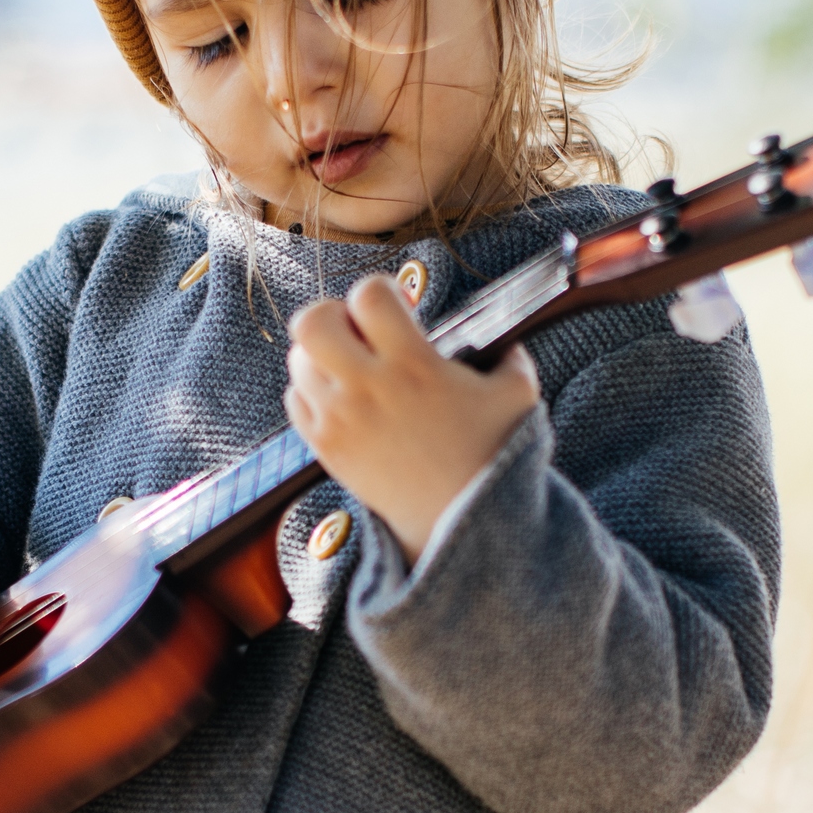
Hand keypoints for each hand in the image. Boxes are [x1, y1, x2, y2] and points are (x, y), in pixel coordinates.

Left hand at [286, 273, 540, 566]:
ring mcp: (340, 420)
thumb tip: (502, 338)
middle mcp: (368, 388)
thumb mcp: (517, 394)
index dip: (382, 291)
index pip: (368, 295)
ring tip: (354, 370)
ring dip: (322, 355)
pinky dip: (311, 392)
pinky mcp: (325, 448)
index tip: (400, 310)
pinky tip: (345, 400)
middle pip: (311, 322)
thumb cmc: (490, 454)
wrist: (459, 521)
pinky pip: (294, 400)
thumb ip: (510, 354)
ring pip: (298, 361)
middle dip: (332, 314)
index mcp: (414, 364)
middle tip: (358, 332)